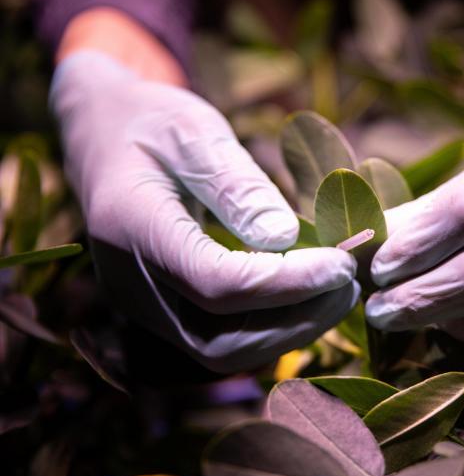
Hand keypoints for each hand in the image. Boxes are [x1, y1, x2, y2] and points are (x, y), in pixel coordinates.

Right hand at [52, 51, 358, 372]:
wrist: (103, 136)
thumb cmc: (149, 123)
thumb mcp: (194, 133)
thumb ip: (235, 185)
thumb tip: (284, 237)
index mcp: (131, 229)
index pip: (218, 284)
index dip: (288, 283)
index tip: (342, 263)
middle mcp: (131, 285)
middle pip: (221, 340)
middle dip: (296, 321)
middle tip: (348, 284)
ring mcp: (143, 306)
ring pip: (223, 352)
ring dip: (289, 331)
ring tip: (337, 291)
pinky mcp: (162, 312)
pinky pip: (220, 340)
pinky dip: (270, 328)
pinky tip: (306, 296)